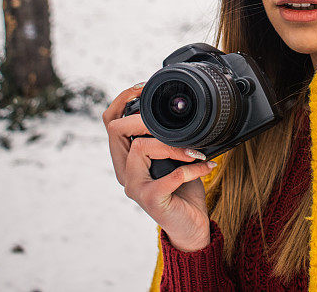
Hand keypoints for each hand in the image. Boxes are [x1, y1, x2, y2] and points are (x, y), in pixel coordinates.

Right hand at [102, 83, 216, 251]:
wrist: (191, 226)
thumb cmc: (183, 191)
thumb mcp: (174, 158)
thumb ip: (168, 138)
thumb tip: (180, 113)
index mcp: (127, 160)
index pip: (110, 124)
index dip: (120, 101)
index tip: (141, 88)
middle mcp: (124, 173)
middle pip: (116, 131)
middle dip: (144, 119)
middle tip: (173, 125)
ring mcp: (134, 187)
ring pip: (140, 148)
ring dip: (172, 146)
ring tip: (196, 152)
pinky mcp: (151, 200)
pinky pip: (171, 175)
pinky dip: (193, 168)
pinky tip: (206, 166)